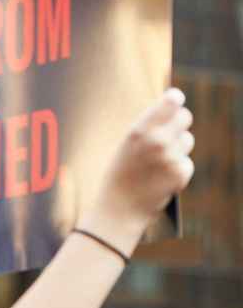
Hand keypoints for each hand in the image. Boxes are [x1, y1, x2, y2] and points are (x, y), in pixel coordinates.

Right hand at [80, 88, 193, 255]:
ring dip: (178, 147)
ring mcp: (170, 157)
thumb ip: (146, 129)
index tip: (175, 98)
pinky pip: (187, 162)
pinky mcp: (180, 173)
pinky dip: (178, 168)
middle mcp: (157, 140)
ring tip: (159, 161)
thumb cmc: (118, 176)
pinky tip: (162, 177)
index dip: (175, 99)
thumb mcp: (126, 146)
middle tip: (170, 132)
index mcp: (139, 130)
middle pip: (185, 117)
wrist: (118, 209)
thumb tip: (169, 111)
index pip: (170, 101)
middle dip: (179, 123)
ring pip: (187, 140)